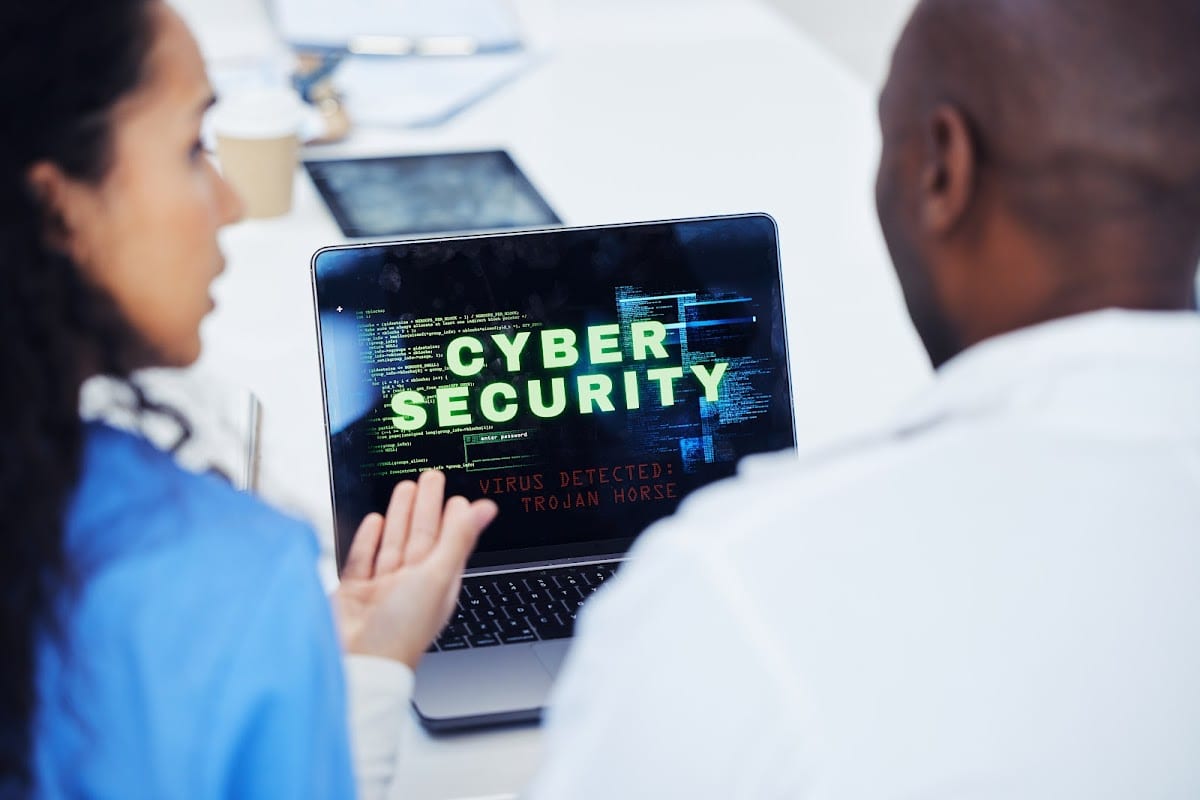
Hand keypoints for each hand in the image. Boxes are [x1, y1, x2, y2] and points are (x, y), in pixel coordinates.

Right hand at [331, 470, 497, 667]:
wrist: (358, 661)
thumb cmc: (401, 630)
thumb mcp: (436, 576)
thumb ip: (458, 539)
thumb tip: (485, 509)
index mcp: (437, 584)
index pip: (448, 542)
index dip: (452, 518)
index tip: (457, 496)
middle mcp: (411, 585)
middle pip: (420, 537)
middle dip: (426, 507)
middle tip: (431, 478)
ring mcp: (382, 589)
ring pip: (393, 543)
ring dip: (400, 515)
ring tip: (405, 487)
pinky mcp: (355, 593)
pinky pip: (364, 560)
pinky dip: (369, 539)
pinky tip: (375, 521)